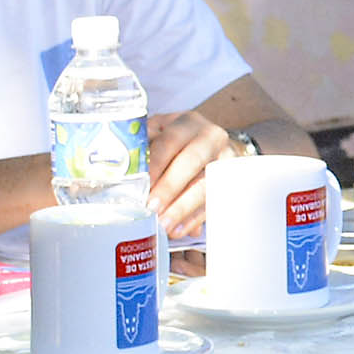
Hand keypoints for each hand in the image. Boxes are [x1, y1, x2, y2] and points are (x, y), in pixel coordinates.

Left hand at [143, 110, 238, 237]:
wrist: (213, 146)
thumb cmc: (177, 143)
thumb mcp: (160, 136)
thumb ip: (142, 151)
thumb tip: (120, 178)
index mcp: (187, 123)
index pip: (170, 140)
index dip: (156, 164)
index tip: (141, 185)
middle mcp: (210, 137)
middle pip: (192, 161)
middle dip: (170, 187)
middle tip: (152, 208)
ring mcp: (226, 159)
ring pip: (207, 183)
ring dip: (183, 208)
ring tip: (164, 226)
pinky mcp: (233, 181)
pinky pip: (215, 202)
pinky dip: (195, 218)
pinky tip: (179, 230)